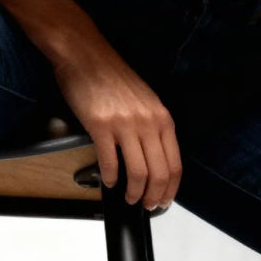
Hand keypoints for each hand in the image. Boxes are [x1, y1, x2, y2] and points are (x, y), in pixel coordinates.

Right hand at [50, 38, 181, 210]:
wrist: (86, 55)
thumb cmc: (114, 78)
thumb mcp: (146, 101)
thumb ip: (153, 128)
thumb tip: (154, 161)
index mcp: (162, 119)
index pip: (174, 164)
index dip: (170, 189)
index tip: (163, 201)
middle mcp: (148, 122)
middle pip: (159, 173)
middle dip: (154, 197)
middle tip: (146, 206)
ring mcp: (125, 124)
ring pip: (138, 172)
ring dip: (134, 193)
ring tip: (129, 198)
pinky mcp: (101, 126)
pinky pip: (110, 162)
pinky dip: (110, 178)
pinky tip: (109, 182)